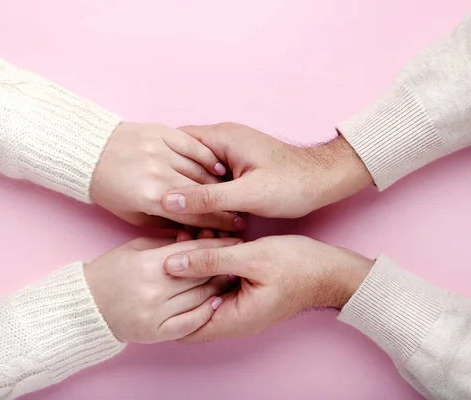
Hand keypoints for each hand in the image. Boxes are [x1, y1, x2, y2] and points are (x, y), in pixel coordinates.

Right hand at [84, 236, 240, 342]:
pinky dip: (205, 314)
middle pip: (200, 276)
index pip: (193, 252)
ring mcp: (155, 314)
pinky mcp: (155, 333)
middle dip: (222, 265)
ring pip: (199, 299)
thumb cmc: (110, 271)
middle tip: (239, 257)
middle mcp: (154, 290)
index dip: (217, 245)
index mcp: (148, 264)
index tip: (234, 240)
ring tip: (232, 276)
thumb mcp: (135, 247)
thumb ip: (167, 243)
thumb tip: (197, 237)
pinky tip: (216, 303)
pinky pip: (189, 324)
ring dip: (219, 287)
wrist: (86, 305)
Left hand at [91, 122, 245, 230]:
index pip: (194, 214)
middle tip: (239, 213)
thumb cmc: (110, 190)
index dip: (218, 223)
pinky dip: (208, 157)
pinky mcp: (162, 132)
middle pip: (203, 192)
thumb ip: (166, 223)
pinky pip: (193, 145)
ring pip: (201, 169)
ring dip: (219, 183)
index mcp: (150, 198)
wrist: (90, 154)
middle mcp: (158, 173)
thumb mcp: (133, 217)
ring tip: (231, 194)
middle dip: (224, 205)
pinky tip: (218, 167)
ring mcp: (161, 150)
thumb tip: (195, 231)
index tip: (234, 229)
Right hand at [162, 123, 372, 218]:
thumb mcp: (248, 194)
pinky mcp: (239, 167)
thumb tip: (169, 200)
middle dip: (172, 179)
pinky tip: (201, 213)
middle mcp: (223, 140)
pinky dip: (205, 193)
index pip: (176, 142)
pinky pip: (212, 178)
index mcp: (221, 137)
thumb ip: (208, 197)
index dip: (160, 163)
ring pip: (198, 169)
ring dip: (190, 188)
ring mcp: (231, 153)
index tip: (147, 185)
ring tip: (176, 213)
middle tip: (158, 205)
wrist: (324, 182)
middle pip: (185, 157)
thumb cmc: (291, 184)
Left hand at [164, 235, 372, 341]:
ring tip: (195, 236)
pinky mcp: (245, 293)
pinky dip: (210, 264)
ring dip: (195, 267)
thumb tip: (171, 263)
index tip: (161, 272)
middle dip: (179, 279)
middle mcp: (234, 319)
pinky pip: (218, 283)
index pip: (183, 327)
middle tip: (177, 246)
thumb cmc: (299, 267)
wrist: (332, 271)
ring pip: (203, 292)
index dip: (168, 303)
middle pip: (190, 307)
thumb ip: (210, 260)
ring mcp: (240, 307)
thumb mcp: (251, 257)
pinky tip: (210, 239)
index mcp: (233, 319)